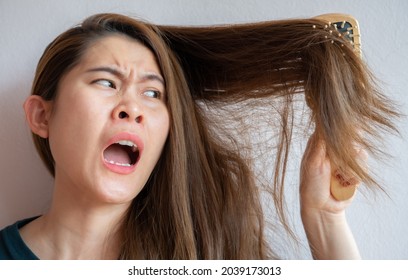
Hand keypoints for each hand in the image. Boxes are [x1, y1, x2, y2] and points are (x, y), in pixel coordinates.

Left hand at [299, 133, 364, 258]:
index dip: (339, 134)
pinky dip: (354, 177)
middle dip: (347, 154)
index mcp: (319, 143)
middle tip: (337, 166)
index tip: (340, 144)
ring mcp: (345, 159)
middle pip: (350, 138)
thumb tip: (324, 124)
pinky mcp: (354, 170)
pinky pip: (362, 168)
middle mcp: (332, 149)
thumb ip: (319, 144)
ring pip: (359, 153)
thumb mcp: (312, 163)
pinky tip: (345, 184)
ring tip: (339, 178)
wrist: (321, 208)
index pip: (333, 128)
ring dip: (350, 169)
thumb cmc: (311, 185)